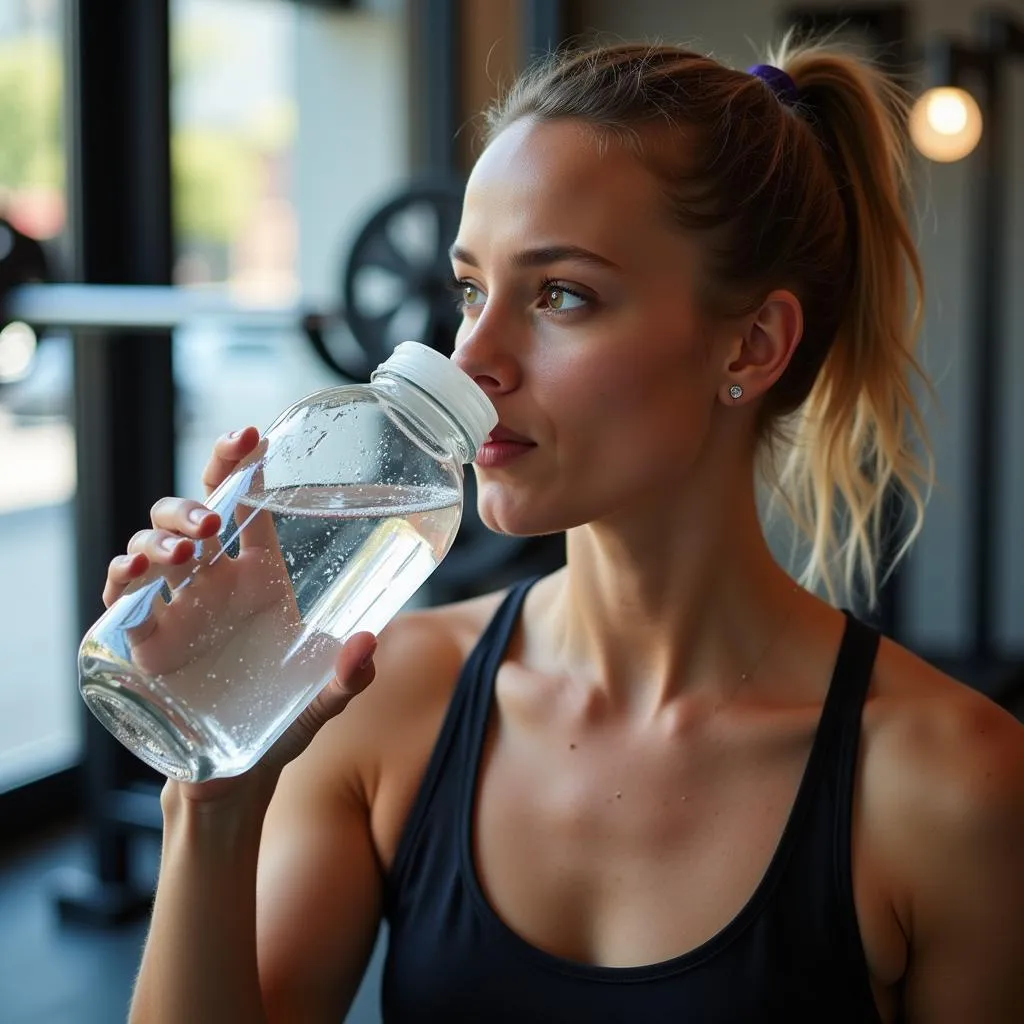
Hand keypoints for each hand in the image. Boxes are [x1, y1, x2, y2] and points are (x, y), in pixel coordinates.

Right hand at [102, 427, 377, 802]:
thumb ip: (348, 677)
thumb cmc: (282, 725)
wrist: (236, 776)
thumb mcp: (322, 700)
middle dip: (197, 498)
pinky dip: (123, 580)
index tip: (249, 437)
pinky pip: (124, 599)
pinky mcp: (146, 642)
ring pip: (155, 545)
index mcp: (261, 579)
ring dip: (163, 536)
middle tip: (214, 519)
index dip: (244, 468)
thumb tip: (366, 643)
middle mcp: (217, 583)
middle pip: (194, 512)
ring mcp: (178, 608)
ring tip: (189, 552)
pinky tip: (135, 576)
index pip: (248, 507)